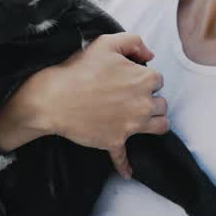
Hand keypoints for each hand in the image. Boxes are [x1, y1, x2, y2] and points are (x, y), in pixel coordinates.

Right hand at [32, 32, 168, 178]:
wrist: (54, 98)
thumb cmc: (78, 69)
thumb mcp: (106, 43)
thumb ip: (133, 42)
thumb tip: (149, 55)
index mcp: (144, 79)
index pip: (158, 79)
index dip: (144, 78)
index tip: (130, 79)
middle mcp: (143, 104)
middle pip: (161, 104)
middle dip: (150, 100)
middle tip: (131, 97)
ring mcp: (131, 125)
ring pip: (159, 127)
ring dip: (153, 123)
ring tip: (140, 120)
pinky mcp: (115, 141)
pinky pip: (123, 157)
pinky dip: (125, 166)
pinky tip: (128, 173)